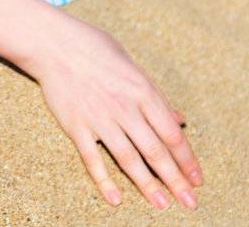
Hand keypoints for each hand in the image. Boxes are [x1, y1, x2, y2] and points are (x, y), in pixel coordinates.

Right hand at [25, 13, 202, 209]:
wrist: (52, 43)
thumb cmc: (94, 48)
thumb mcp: (131, 64)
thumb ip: (156, 95)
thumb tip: (180, 120)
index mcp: (141, 91)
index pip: (171, 133)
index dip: (187, 159)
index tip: (197, 178)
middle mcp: (124, 108)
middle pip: (155, 150)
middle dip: (175, 179)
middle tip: (190, 202)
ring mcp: (99, 119)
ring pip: (128, 159)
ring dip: (147, 185)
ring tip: (162, 205)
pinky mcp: (76, 126)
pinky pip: (92, 159)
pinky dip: (104, 180)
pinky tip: (115, 199)